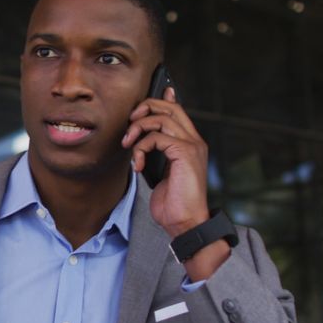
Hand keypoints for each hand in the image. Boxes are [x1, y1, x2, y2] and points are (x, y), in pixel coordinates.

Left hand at [120, 87, 208, 236]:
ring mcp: (192, 145)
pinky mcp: (184, 153)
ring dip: (137, 129)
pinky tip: (138, 164)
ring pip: (161, 118)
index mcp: (191, 144)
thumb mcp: (160, 173)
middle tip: (129, 124)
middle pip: (170, 107)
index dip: (161, 99)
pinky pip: (156, 137)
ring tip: (128, 145)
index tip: (141, 104)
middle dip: (145, 108)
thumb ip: (155, 153)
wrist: (186, 222)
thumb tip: (143, 140)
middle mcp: (194, 141)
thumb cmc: (173, 203)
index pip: (178, 111)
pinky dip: (141, 148)